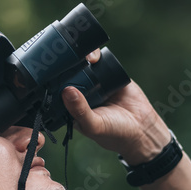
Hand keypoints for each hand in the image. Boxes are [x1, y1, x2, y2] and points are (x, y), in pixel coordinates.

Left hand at [62, 49, 171, 164]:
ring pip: (82, 65)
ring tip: (82, 59)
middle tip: (62, 58)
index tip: (47, 72)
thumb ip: (80, 111)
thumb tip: (67, 91)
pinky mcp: (110, 73)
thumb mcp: (94, 125)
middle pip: (68, 75)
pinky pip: (99, 61)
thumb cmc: (114, 133)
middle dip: (65, 66)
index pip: (56, 91)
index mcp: (71, 107)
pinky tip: (92, 56)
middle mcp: (81, 93)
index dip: (51, 82)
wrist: (142, 128)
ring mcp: (95, 82)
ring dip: (80, 58)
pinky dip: (94, 56)